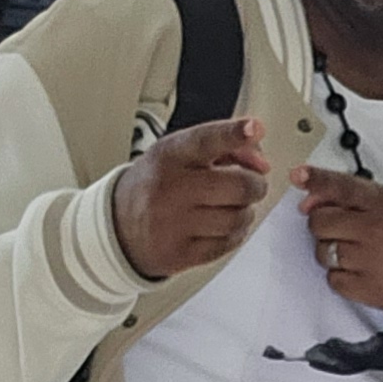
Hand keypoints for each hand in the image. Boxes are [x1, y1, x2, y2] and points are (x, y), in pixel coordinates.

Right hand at [111, 117, 269, 282]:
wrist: (120, 225)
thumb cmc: (160, 182)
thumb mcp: (180, 153)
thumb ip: (224, 147)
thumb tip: (262, 163)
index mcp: (169, 155)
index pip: (205, 140)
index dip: (233, 133)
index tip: (254, 127)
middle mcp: (169, 188)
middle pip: (238, 185)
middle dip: (256, 184)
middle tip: (251, 184)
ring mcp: (173, 224)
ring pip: (238, 217)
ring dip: (245, 211)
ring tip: (231, 206)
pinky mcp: (180, 254)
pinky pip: (229, 243)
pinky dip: (235, 233)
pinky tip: (221, 225)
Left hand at [297, 167, 382, 328]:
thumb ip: (349, 198)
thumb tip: (308, 200)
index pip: (342, 186)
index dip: (316, 179)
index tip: (298, 175)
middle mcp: (379, 228)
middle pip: (320, 221)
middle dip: (324, 228)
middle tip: (343, 233)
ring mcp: (373, 258)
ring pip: (322, 251)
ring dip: (331, 254)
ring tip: (356, 255)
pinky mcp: (366, 286)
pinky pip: (331, 278)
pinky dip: (340, 277)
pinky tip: (359, 272)